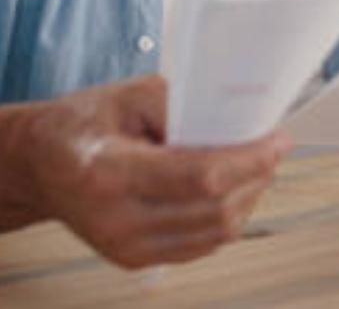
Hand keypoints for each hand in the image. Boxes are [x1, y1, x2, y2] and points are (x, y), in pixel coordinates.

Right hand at [4, 75, 291, 267]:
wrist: (43, 163)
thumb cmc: (86, 121)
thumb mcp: (133, 94)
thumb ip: (185, 105)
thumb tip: (240, 118)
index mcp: (108, 172)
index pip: (199, 176)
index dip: (249, 159)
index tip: (278, 139)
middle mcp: (116, 220)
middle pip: (214, 208)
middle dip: (257, 175)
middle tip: (276, 145)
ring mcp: (124, 247)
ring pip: (215, 232)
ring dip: (250, 196)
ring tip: (260, 163)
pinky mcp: (134, 259)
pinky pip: (201, 245)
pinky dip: (229, 216)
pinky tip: (237, 187)